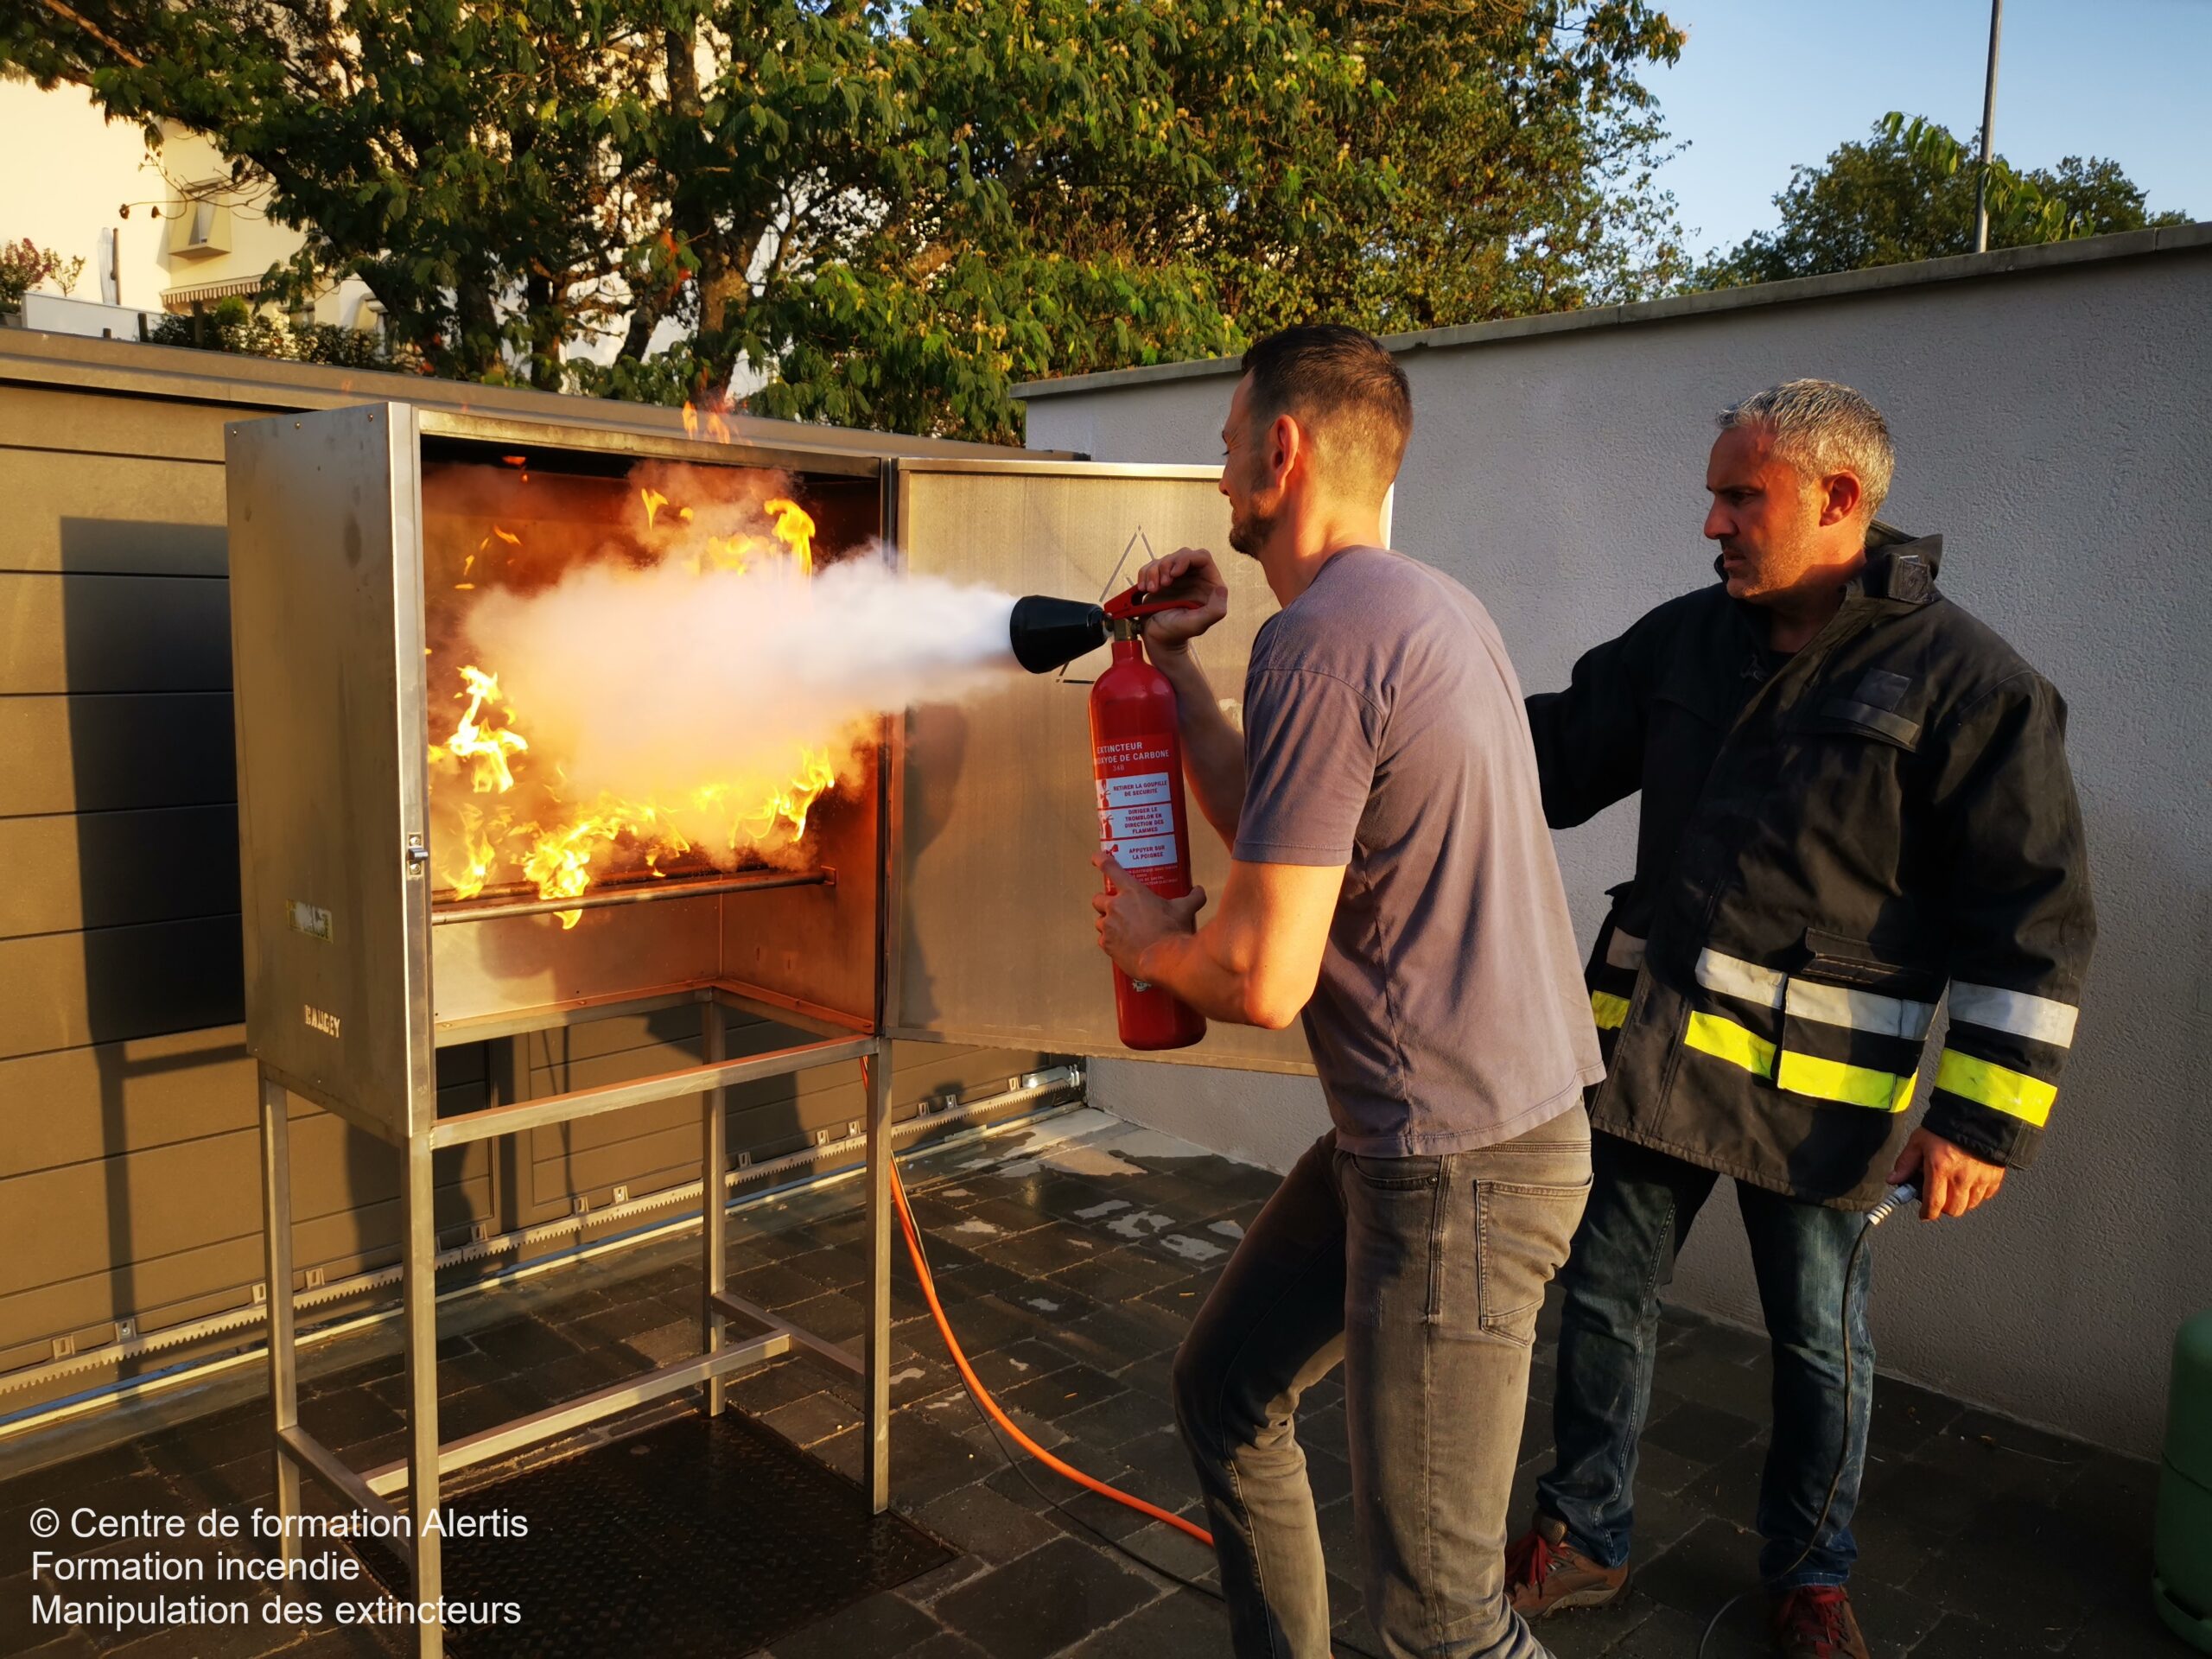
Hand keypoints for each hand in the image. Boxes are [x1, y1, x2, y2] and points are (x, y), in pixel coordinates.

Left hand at [1091, 853, 1205, 976]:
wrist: (1165, 959)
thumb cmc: (1172, 931)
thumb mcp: (1185, 910)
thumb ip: (1193, 897)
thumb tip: (1199, 891)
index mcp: (1132, 892)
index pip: (1111, 868)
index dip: (1101, 860)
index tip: (1096, 858)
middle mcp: (1116, 907)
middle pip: (1097, 898)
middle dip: (1104, 902)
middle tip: (1116, 907)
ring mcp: (1109, 927)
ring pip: (1099, 921)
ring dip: (1107, 923)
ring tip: (1121, 929)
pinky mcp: (1107, 945)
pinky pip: (1103, 940)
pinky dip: (1111, 942)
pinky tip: (1122, 945)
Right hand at [1132, 546, 1228, 653]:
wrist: (1158, 639)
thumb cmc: (1178, 632)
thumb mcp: (1199, 624)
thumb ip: (1215, 610)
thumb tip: (1222, 589)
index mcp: (1208, 584)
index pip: (1202, 557)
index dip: (1187, 559)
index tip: (1174, 572)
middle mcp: (1194, 577)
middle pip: (1183, 554)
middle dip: (1168, 565)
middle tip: (1162, 585)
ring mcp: (1177, 578)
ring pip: (1165, 559)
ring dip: (1154, 572)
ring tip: (1152, 590)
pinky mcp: (1160, 580)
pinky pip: (1151, 566)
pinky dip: (1145, 575)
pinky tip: (1144, 589)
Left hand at [1887, 1129, 2005, 1220]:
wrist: (1976, 1115)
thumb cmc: (1945, 1127)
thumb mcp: (1919, 1141)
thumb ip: (1906, 1163)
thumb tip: (1893, 1179)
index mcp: (1940, 1169)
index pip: (1933, 1204)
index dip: (1927, 1213)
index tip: (1924, 1214)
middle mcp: (1961, 1177)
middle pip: (1953, 1209)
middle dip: (1943, 1208)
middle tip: (1938, 1198)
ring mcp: (1980, 1178)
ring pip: (1970, 1205)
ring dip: (1960, 1202)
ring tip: (1953, 1189)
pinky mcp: (1995, 1176)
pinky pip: (1986, 1196)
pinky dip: (1977, 1195)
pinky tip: (1970, 1184)